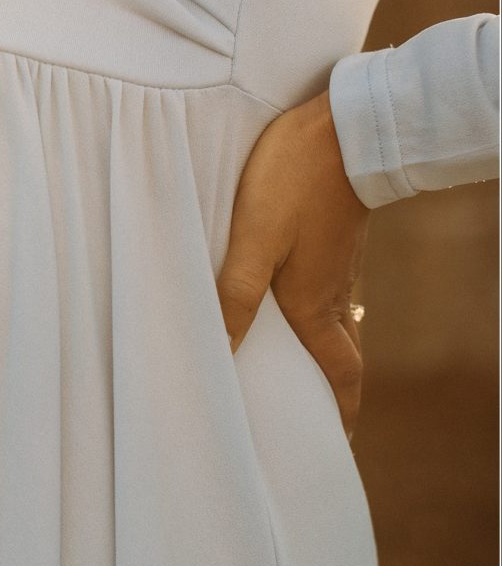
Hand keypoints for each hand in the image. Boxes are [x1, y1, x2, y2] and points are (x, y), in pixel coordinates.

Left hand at [216, 87, 370, 439]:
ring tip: (293, 364)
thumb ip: (234, 296)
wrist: (346, 125)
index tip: (340, 440)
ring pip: (332, 321)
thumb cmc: (296, 181)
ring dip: (318, 348)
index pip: (341, 374)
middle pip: (338, 355)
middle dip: (328, 388)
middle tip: (310, 413)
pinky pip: (327, 289)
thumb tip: (220, 352)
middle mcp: (334, 293)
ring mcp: (340, 265)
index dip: (341, 411)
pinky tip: (291, 299)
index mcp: (316, 305)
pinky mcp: (336, 239)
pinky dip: (314, 310)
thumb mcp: (255, 240)